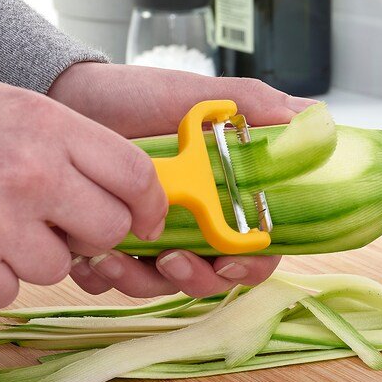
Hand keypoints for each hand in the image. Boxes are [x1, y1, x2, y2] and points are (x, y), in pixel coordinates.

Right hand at [0, 77, 168, 308]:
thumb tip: (124, 189)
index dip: (150, 205)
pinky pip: (8, 292)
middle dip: (90, 235)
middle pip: (109, 229)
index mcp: (46, 125)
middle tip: (53, 224)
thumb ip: (68, 145)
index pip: (134, 174)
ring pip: (58, 268)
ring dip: (29, 257)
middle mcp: (31, 171)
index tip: (147, 220)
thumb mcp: (5, 107)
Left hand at [47, 62, 314, 298]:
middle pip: (215, 277)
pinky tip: (90, 256)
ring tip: (115, 255)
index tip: (231, 259)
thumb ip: (254, 105)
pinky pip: (114, 281)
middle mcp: (194, 223)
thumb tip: (311, 118)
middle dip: (197, 279)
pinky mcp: (112, 246)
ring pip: (163, 285)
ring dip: (143, 281)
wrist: (70, 98)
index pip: (258, 247)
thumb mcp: (193, 95)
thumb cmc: (134, 96)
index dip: (252, 263)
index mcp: (224, 195)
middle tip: (172, 260)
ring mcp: (153, 238)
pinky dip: (104, 276)